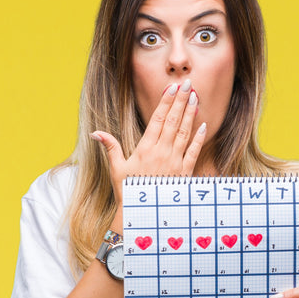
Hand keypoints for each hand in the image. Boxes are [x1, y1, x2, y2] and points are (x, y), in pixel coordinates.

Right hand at [91, 80, 206, 204]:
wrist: (143, 213)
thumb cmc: (128, 191)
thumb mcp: (116, 168)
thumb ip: (110, 147)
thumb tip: (96, 133)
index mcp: (144, 149)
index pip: (157, 120)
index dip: (165, 103)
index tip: (171, 88)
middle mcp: (161, 152)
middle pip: (172, 121)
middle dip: (180, 101)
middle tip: (188, 84)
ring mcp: (174, 162)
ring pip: (184, 133)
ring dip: (190, 114)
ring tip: (195, 98)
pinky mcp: (184, 172)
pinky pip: (193, 152)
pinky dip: (199, 138)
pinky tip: (203, 125)